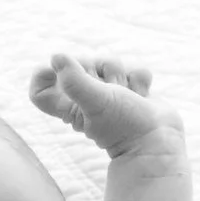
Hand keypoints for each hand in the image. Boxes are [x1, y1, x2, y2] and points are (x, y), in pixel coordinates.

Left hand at [27, 54, 182, 159]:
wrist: (158, 143)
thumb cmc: (124, 127)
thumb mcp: (95, 102)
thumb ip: (75, 81)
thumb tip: (56, 57)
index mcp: (67, 105)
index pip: (40, 89)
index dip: (43, 74)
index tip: (54, 70)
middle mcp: (86, 98)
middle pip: (80, 62)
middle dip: (97, 68)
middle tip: (107, 87)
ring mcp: (111, 94)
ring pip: (110, 62)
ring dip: (122, 75)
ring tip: (127, 96)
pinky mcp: (133, 91)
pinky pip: (133, 68)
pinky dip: (140, 80)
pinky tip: (142, 97)